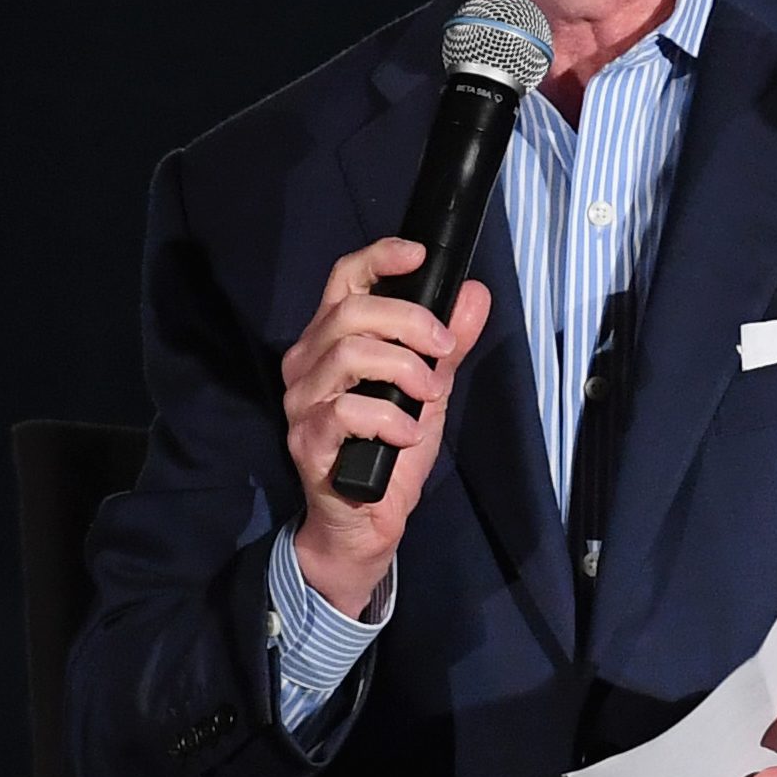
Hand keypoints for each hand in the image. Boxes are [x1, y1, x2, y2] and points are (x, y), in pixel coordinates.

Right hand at [281, 237, 490, 616]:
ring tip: (430, 396)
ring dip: (404, 369)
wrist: (364, 521)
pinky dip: (389, 419)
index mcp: (332, 339)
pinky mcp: (306, 440)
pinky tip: (407, 435)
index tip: (420, 255)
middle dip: (410, 322)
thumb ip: (448, 344)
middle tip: (444, 350)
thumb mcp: (430, 389)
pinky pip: (346, 412)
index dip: (379, 257)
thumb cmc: (391, 449)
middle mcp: (307, 362)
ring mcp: (301, 401)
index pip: (344, 279)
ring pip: (348, 353)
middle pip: (351, 312)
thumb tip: (474, 293)